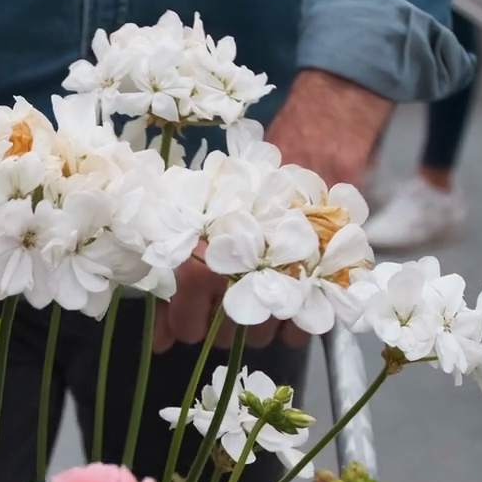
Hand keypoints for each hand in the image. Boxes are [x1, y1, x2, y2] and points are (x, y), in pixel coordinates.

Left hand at [155, 69, 388, 350]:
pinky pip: (300, 332)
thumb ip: (175, 275)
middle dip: (219, 324)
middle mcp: (242, 277)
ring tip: (257, 289)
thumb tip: (159, 336)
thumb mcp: (202, 213)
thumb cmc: (251, 178)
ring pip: (261, 338)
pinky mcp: (322, 287)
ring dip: (256, 323)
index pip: (187, 321)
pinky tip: (287, 298)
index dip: (181, 328)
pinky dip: (292, 324)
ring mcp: (284, 286)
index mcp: (206, 257)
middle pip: (224, 336)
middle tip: (223, 297)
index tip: (178, 331)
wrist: (316, 143)